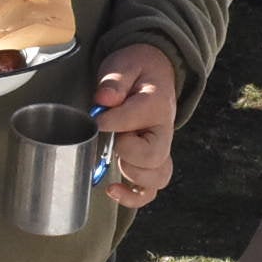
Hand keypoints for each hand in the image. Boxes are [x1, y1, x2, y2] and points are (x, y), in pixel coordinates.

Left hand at [93, 42, 178, 208]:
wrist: (153, 73)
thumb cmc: (136, 70)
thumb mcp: (124, 64)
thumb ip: (115, 80)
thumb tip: (104, 99)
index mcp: (157, 104)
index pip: (135, 118)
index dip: (110, 120)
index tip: (98, 116)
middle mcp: (164, 132)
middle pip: (153, 157)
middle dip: (127, 151)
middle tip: (115, 136)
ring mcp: (160, 150)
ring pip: (157, 178)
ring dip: (132, 174)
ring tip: (117, 158)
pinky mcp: (152, 163)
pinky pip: (150, 191)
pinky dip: (133, 197)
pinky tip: (113, 189)